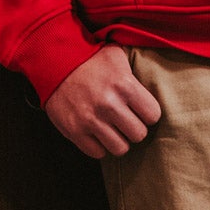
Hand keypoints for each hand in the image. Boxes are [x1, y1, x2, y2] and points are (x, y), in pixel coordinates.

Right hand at [42, 45, 161, 158]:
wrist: (55, 62)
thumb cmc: (91, 58)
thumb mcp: (117, 56)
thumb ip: (135, 72)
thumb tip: (154, 82)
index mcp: (124, 85)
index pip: (153, 115)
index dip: (149, 113)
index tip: (141, 110)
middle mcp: (109, 105)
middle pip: (139, 134)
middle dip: (135, 128)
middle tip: (126, 120)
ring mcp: (91, 120)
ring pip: (120, 148)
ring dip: (119, 139)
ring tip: (113, 129)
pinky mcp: (75, 131)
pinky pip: (98, 153)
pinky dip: (99, 146)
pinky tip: (97, 133)